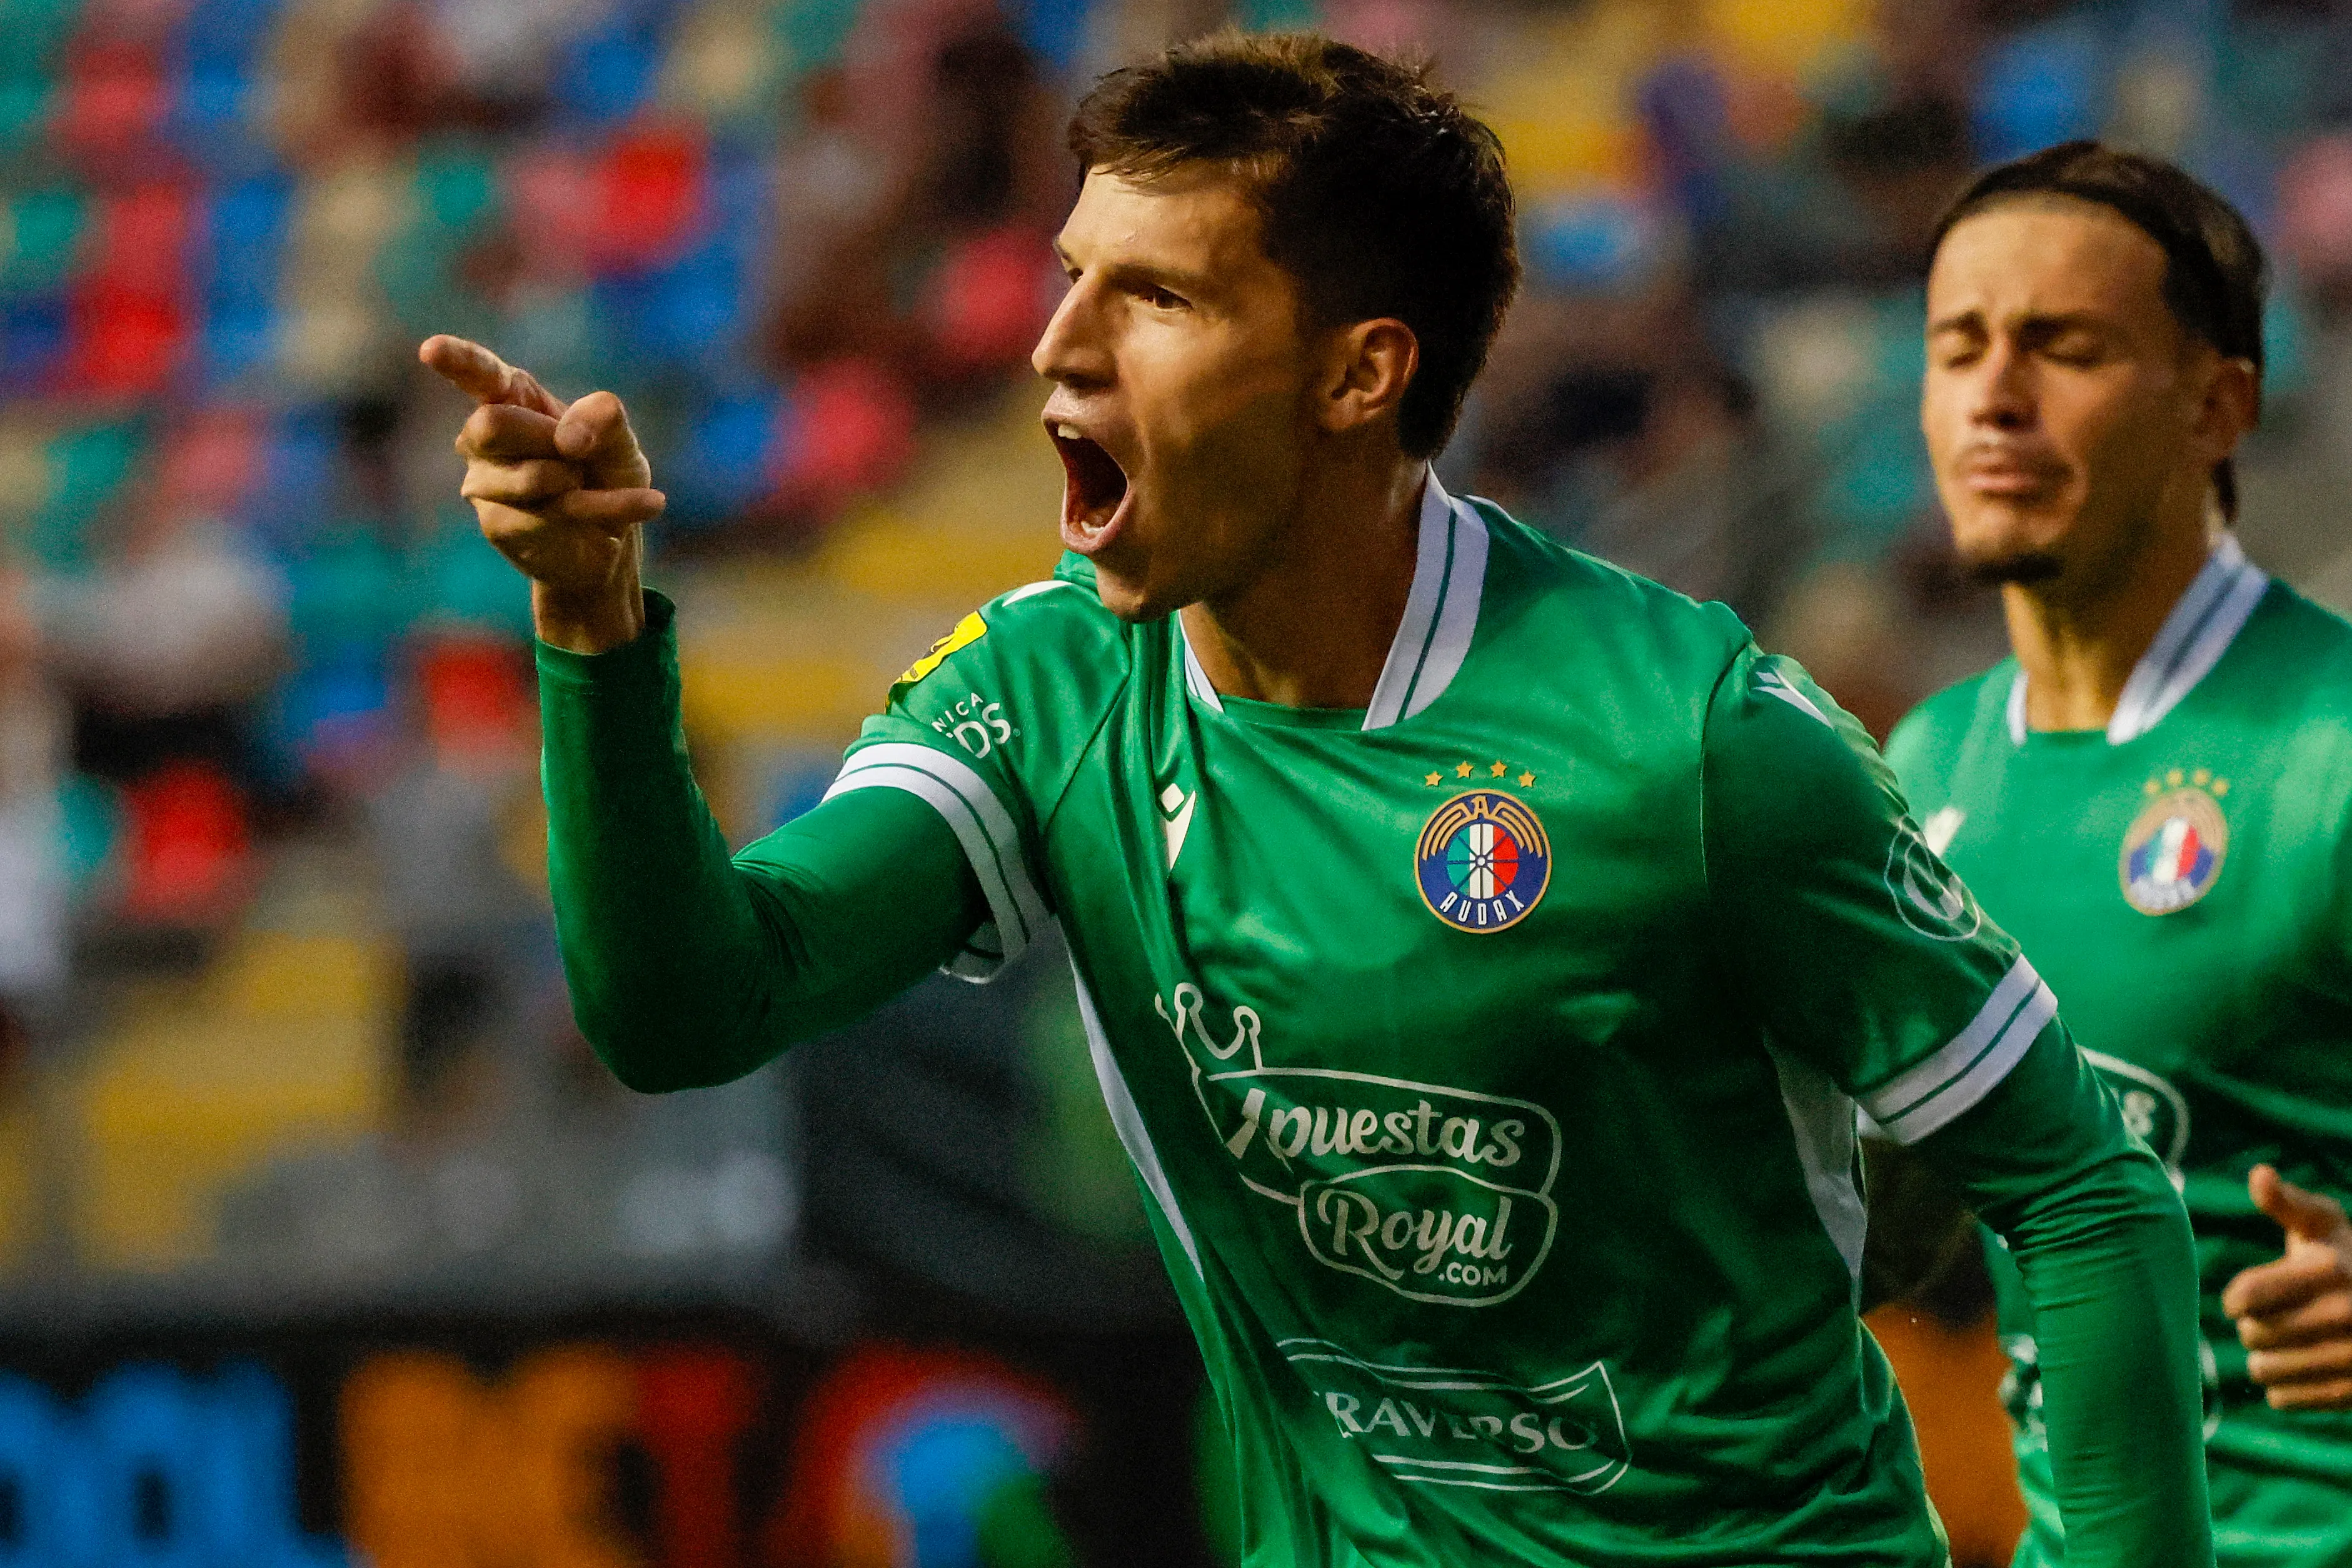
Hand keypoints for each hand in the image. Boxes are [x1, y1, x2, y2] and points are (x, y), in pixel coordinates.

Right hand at [419, 335, 664, 653]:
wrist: (611, 540)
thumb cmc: (605, 473)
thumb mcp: (619, 440)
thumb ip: (604, 420)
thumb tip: (568, 437)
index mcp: (511, 398)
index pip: (479, 374)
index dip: (456, 360)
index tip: (431, 351)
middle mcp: (483, 437)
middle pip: (491, 425)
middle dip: (548, 439)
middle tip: (579, 454)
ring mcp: (483, 482)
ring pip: (530, 476)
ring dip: (579, 482)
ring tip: (589, 485)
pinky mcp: (497, 524)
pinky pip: (552, 512)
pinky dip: (606, 508)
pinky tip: (638, 507)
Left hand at [2224, 1164, 2351, 1410]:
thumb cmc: (2343, 1258)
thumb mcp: (2321, 1225)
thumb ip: (2286, 1204)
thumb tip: (2260, 1174)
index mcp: (2331, 1270)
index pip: (2244, 1297)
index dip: (2236, 1298)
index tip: (2246, 1297)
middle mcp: (2348, 1313)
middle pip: (2251, 1334)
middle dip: (2253, 1326)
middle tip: (2274, 1318)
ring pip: (2263, 1370)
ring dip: (2264, 1358)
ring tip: (2287, 1342)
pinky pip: (2283, 1400)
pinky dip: (2283, 1389)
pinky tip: (2301, 1367)